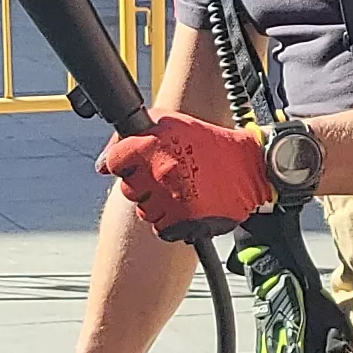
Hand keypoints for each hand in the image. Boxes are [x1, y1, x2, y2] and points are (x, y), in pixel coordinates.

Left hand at [96, 112, 272, 235]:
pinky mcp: (186, 223)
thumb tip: (102, 164)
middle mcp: (161, 175)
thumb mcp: (169, 123)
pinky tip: (185, 204)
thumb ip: (128, 139)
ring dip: (157, 203)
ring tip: (179, 189)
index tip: (134, 162)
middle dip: (142, 182)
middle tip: (164, 175)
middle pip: (129, 189)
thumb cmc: (209, 143)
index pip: (114, 161)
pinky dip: (171, 220)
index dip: (123, 162)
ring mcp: (173, 201)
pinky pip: (162, 229)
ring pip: (144, 211)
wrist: (250, 166)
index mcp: (154, 147)